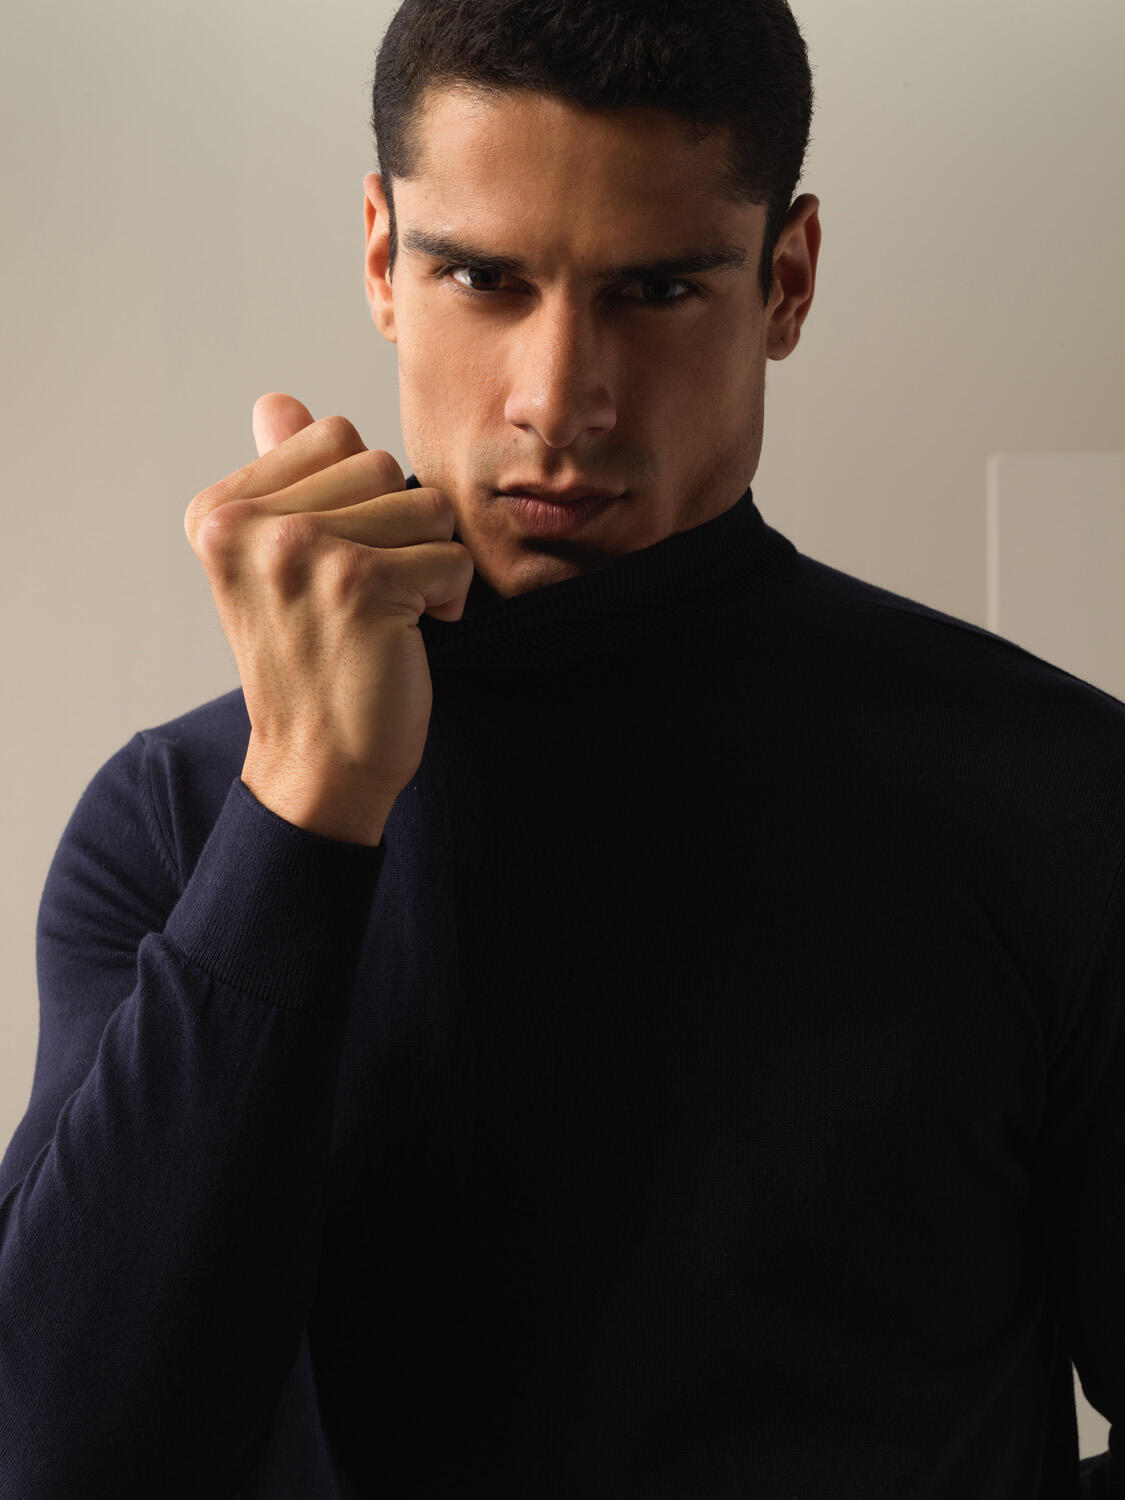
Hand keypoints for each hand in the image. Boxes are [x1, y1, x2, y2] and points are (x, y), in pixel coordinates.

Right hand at [183, 392, 473, 845]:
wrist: (316, 763)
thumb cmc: (311, 661)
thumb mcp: (277, 564)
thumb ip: (280, 479)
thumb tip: (278, 403)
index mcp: (219, 512)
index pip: (334, 436)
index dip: (361, 499)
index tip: (335, 563)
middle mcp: (248, 525)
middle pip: (382, 464)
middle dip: (400, 529)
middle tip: (366, 595)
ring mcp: (300, 551)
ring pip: (425, 506)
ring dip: (427, 564)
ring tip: (386, 615)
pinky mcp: (358, 584)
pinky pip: (450, 557)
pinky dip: (449, 600)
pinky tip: (408, 636)